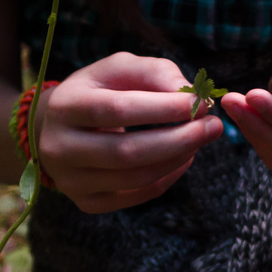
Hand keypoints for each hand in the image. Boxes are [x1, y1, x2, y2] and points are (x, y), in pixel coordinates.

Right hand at [35, 53, 222, 212]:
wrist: (57, 128)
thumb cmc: (98, 91)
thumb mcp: (119, 69)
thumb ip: (155, 73)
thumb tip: (192, 96)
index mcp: (65, 106)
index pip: (118, 110)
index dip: (163, 109)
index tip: (200, 104)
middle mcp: (59, 147)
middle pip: (127, 151)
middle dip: (179, 139)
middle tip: (214, 127)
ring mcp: (71, 181)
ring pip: (135, 178)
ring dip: (177, 159)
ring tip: (201, 139)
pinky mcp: (86, 202)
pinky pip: (137, 195)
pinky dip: (167, 178)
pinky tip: (183, 158)